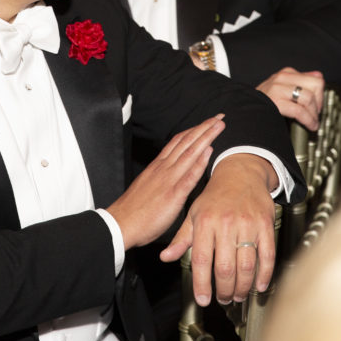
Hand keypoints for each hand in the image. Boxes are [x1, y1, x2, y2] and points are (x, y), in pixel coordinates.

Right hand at [107, 115, 224, 250]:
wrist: (121, 224)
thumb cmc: (134, 210)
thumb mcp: (147, 186)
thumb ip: (160, 177)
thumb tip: (172, 174)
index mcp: (158, 166)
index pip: (178, 141)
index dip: (194, 130)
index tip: (207, 122)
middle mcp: (163, 168)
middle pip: (186, 142)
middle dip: (204, 128)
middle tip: (219, 117)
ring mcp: (168, 179)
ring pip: (190, 152)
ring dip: (205, 137)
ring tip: (218, 125)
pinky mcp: (173, 194)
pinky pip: (189, 175)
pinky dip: (200, 161)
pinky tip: (209, 151)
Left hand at [161, 153, 277, 303]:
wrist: (240, 172)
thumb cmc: (215, 195)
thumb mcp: (194, 213)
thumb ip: (181, 238)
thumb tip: (166, 257)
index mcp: (205, 222)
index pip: (201, 260)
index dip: (202, 284)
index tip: (203, 299)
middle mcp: (225, 223)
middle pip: (225, 268)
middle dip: (224, 290)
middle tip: (223, 298)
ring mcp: (247, 224)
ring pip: (246, 266)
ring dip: (243, 287)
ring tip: (238, 294)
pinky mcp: (265, 224)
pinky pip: (267, 255)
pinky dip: (264, 274)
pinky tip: (259, 285)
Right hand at [256, 67, 323, 129]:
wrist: (246, 111)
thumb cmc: (266, 103)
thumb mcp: (283, 88)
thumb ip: (301, 81)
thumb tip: (318, 75)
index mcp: (286, 74)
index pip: (316, 78)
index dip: (320, 95)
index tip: (317, 106)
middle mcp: (282, 78)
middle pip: (316, 86)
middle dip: (319, 103)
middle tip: (315, 114)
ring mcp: (278, 88)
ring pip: (309, 98)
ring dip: (314, 114)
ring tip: (312, 122)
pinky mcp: (276, 102)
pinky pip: (300, 110)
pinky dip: (309, 120)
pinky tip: (310, 125)